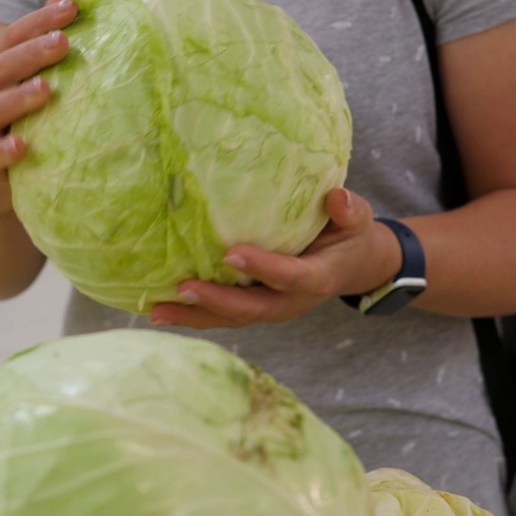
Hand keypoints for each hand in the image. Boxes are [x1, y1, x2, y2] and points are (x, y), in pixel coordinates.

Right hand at [0, 0, 76, 215]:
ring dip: (18, 97)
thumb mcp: (30, 90)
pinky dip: (3, 150)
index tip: (72, 6)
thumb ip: (46, 54)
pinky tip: (22, 147)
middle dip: (32, 52)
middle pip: (3, 67)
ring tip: (46, 90)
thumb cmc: (19, 130)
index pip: (14, 37)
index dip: (40, 20)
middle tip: (63, 41)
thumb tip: (72, 0)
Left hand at [149, 188, 402, 328]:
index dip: (263, 268)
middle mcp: (290, 302)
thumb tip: (336, 197)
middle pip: (250, 308)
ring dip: (193, 315)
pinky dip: (192, 314)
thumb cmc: (349, 236)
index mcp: (316, 279)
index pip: (289, 277)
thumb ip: (350, 211)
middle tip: (182, 288)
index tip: (231, 254)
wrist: (353, 265)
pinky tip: (158, 308)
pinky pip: (221, 315)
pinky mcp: (253, 308)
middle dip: (216, 301)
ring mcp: (270, 309)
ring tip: (156, 310)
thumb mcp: (360, 220)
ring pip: (229, 318)